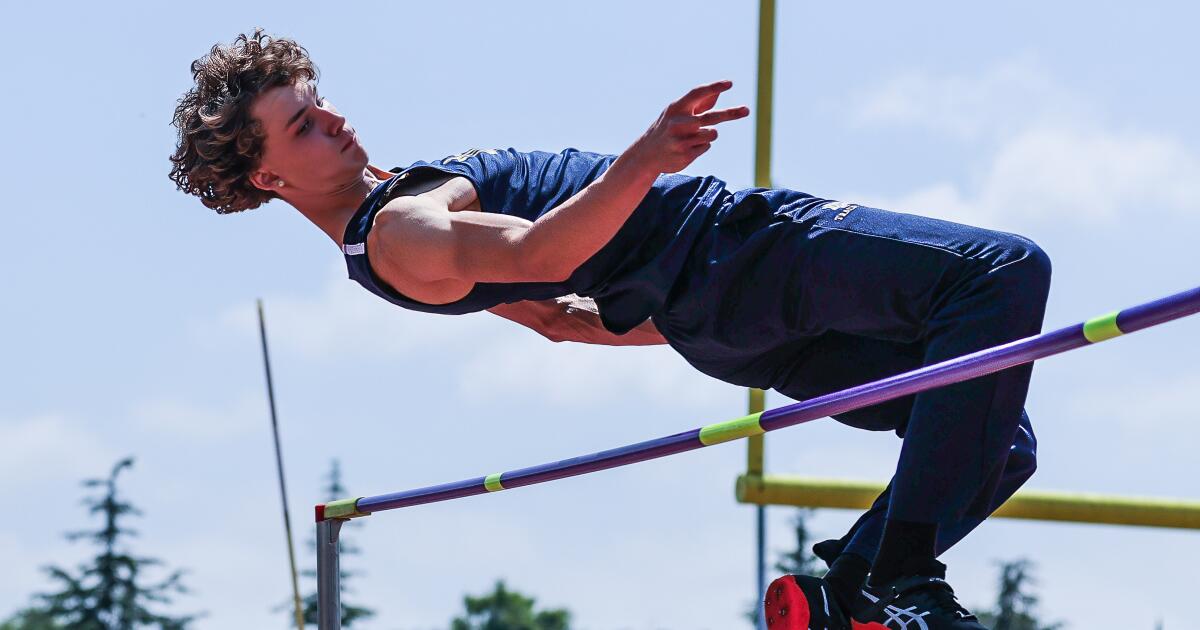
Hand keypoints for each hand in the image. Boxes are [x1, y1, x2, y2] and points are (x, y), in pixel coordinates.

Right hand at [627, 80, 749, 173]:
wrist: (647, 154)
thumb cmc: (668, 128)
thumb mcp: (678, 112)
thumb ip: (698, 103)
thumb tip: (716, 93)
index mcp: (676, 107)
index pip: (697, 94)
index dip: (714, 87)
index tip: (730, 83)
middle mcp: (677, 123)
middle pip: (710, 117)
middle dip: (730, 114)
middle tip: (747, 110)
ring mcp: (681, 140)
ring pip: (712, 134)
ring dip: (709, 134)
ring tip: (694, 136)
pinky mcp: (685, 155)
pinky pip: (706, 146)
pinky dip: (701, 146)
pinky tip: (687, 147)